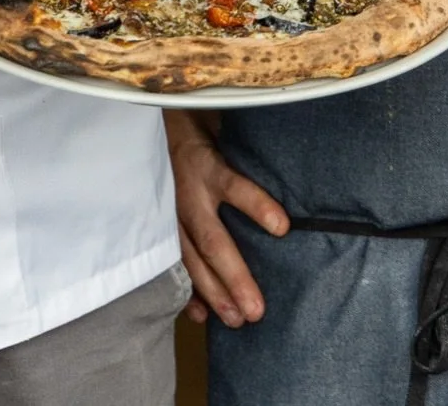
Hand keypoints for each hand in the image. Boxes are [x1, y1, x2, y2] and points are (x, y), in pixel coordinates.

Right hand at [166, 110, 288, 327]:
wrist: (153, 127)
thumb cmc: (201, 129)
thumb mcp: (222, 128)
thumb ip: (247, 147)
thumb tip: (294, 160)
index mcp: (207, 166)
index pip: (234, 185)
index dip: (256, 205)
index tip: (283, 226)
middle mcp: (188, 195)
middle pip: (212, 239)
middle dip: (234, 276)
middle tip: (257, 310)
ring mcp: (172, 215)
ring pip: (192, 259)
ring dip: (213, 292)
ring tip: (236, 320)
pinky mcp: (163, 228)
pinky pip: (174, 263)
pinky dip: (186, 290)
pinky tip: (201, 315)